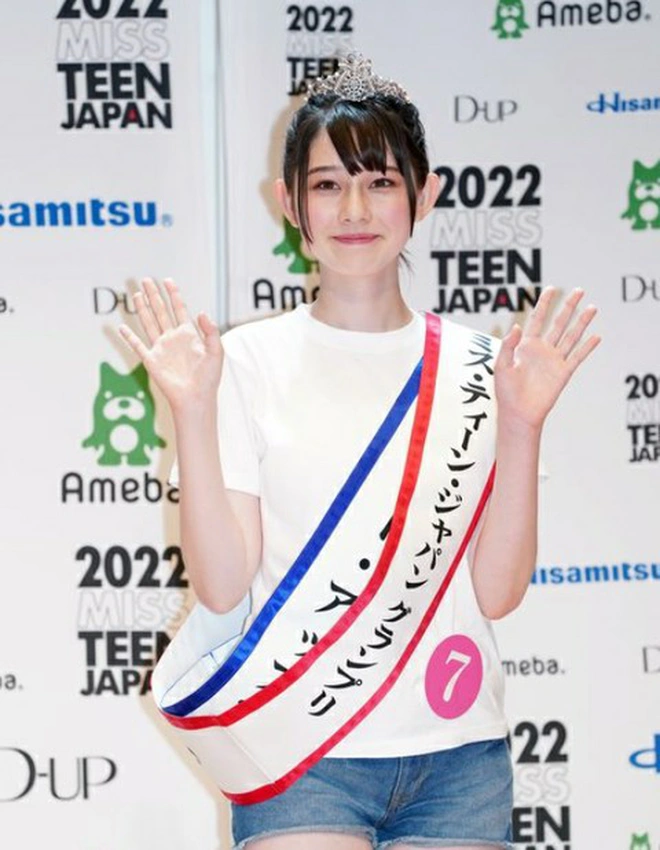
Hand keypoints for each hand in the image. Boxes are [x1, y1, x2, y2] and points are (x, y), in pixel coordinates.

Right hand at [118, 278, 222, 412]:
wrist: (196, 398)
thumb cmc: (208, 378)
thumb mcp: (216, 351)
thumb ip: (211, 331)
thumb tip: (201, 312)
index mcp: (188, 335)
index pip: (179, 309)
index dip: (174, 294)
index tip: (167, 280)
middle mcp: (173, 338)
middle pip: (161, 311)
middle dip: (154, 295)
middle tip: (145, 279)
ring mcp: (161, 348)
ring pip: (149, 323)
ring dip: (143, 309)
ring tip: (137, 294)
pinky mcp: (152, 361)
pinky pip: (138, 346)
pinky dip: (129, 338)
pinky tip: (121, 328)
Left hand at [494, 287, 600, 430]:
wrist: (518, 414)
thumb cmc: (506, 392)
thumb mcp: (501, 366)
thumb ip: (508, 345)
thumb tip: (517, 326)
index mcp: (525, 346)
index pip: (537, 319)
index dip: (544, 304)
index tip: (551, 289)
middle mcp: (542, 350)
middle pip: (558, 323)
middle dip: (568, 306)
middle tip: (579, 290)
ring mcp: (554, 360)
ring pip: (571, 336)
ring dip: (582, 322)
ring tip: (592, 307)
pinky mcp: (563, 373)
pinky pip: (577, 357)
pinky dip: (587, 347)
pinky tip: (596, 336)